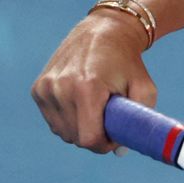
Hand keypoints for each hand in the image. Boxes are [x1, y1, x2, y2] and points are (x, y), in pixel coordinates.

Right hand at [31, 11, 160, 152]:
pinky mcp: (38, 89)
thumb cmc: (128, 62)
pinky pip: (53, 120)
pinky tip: (81, 104)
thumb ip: (139, 121)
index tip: (115, 137)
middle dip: (94, 137)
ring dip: (80, 129)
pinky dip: (68, 119)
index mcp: (87, 88)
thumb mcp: (144, 88)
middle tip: (109, 121)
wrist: (104, 31)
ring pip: (62, 132)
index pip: (88, 138)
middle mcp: (61, 88)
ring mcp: (46, 88)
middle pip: (75, 137)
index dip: (104, 145)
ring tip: (96, 110)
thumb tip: (120, 151)